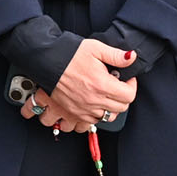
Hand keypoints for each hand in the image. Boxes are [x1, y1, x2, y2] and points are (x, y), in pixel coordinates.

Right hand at [22, 41, 136, 130]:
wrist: (45, 60)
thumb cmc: (68, 54)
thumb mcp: (95, 48)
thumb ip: (115, 55)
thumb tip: (131, 57)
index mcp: (102, 86)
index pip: (129, 96)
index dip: (131, 86)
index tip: (126, 80)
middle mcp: (92, 102)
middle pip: (119, 110)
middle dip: (120, 98)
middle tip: (114, 87)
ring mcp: (80, 111)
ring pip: (102, 121)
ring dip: (103, 112)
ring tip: (100, 100)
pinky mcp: (68, 114)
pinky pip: (80, 127)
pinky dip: (83, 122)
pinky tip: (84, 111)